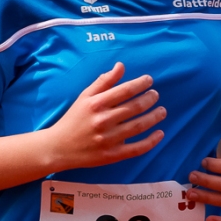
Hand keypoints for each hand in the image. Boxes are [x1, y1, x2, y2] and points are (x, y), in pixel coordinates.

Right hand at [42, 62, 164, 171]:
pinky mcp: (112, 155)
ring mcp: (108, 139)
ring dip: (154, 117)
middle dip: (150, 99)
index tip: (149, 80)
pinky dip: (151, 141)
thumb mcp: (84, 97)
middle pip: (134, 107)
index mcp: (96, 104)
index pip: (125, 90)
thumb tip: (121, 66)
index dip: (140, 84)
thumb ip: (103, 81)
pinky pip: (137, 149)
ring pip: (139, 126)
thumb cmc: (73, 119)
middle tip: (156, 95)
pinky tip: (160, 133)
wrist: (59, 147)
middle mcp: (103, 121)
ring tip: (162, 111)